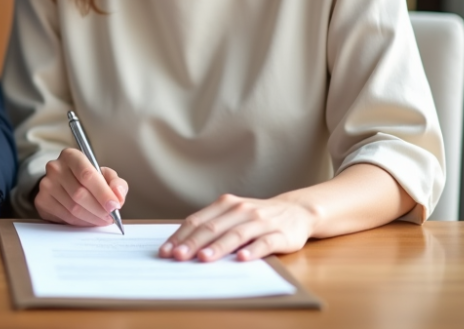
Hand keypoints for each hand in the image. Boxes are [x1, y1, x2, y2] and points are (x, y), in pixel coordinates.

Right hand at [34, 147, 127, 226]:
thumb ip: (116, 183)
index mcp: (71, 156)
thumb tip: (118, 196)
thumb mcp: (104, 175)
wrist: (63, 183)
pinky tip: (88, 221)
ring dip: (92, 218)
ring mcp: (46, 185)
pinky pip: (64, 217)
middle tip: (111, 217)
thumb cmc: (86, 178)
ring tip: (102, 220)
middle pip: (79, 194)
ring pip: (73, 208)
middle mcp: (55, 168)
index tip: (115, 206)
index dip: (103, 193)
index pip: (87, 175)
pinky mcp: (41, 201)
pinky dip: (80, 223)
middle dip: (99, 209)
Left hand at [161, 193, 316, 262]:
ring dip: (218, 247)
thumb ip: (213, 226)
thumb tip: (182, 246)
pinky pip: (264, 243)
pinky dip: (252, 250)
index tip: (166, 251)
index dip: (180, 236)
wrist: (297, 211)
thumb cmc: (257, 217)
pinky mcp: (280, 234)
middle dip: (193, 243)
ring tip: (203, 258)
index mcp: (225, 204)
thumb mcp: (233, 215)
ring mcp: (261, 221)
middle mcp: (241, 210)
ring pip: (236, 234)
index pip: (197, 221)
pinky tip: (242, 258)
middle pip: (213, 227)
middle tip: (178, 257)